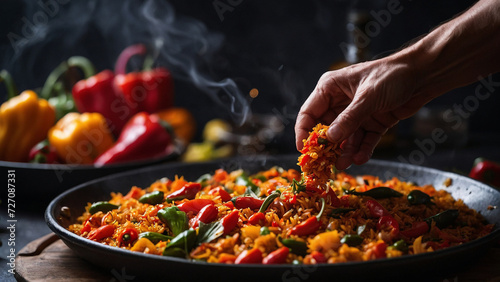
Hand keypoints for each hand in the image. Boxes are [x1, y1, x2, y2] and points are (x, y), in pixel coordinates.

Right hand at [295, 56, 432, 169]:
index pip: (309, 113)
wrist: (424, 75)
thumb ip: (348, 119)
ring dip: (345, 151)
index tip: (305, 151)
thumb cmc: (391, 76)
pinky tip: (361, 159)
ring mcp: (357, 113)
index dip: (304, 132)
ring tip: (344, 164)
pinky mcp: (372, 122)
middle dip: (326, 147)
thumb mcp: (367, 97)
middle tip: (325, 164)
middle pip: (326, 129)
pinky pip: (363, 140)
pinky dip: (362, 150)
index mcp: (330, 88)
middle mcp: (340, 102)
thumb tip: (329, 139)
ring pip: (345, 138)